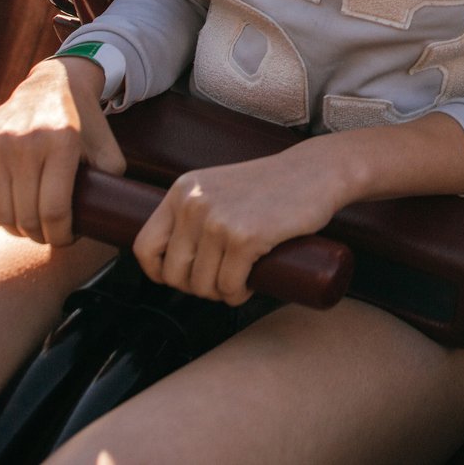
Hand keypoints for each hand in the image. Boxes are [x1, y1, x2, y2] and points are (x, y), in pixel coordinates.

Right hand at [0, 56, 124, 246]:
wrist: (52, 84)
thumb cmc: (83, 122)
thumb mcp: (107, 147)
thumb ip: (113, 181)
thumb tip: (111, 219)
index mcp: (61, 143)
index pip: (55, 211)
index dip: (61, 235)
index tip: (66, 238)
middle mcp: (25, 142)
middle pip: (26, 215)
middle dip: (40, 236)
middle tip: (48, 234)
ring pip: (1, 212)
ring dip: (15, 230)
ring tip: (29, 227)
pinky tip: (0, 221)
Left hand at [131, 139, 346, 304]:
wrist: (318, 171)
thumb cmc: (271, 185)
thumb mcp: (219, 188)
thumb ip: (194, 211)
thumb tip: (172, 260)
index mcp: (181, 191)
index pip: (145, 247)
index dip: (159, 272)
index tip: (183, 276)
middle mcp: (193, 204)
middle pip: (174, 274)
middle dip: (197, 288)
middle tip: (221, 280)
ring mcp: (218, 220)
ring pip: (203, 285)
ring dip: (221, 293)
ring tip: (239, 280)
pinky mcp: (246, 237)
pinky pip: (229, 286)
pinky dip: (238, 294)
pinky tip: (250, 283)